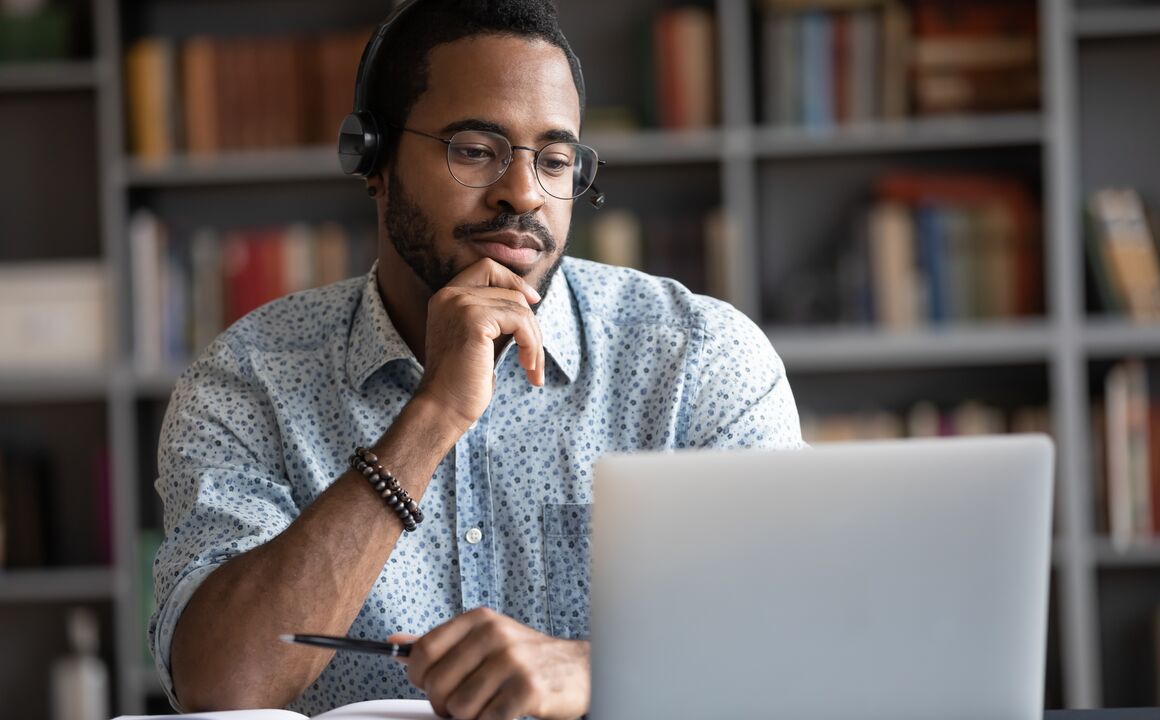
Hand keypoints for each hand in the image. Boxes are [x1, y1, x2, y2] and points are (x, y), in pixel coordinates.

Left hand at [391, 607, 589, 719]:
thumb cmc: (526, 657)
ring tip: (488, 706)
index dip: (419, 677)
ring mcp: (512, 661)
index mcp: (478, 620)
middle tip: (464, 703)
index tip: (431, 684)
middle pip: (437, 684)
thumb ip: (441, 644)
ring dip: (470, 717)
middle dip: (444, 704)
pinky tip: (504, 712)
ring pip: (459, 707)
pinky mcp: (528, 689)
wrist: (580, 670)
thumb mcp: (483, 641)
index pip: (423, 651)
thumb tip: (396, 643)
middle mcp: (494, 635)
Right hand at [416, 259, 544, 432]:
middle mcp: (450, 295)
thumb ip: (495, 315)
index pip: (487, 268)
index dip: (513, 281)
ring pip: (519, 307)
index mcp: (446, 298)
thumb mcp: (480, 339)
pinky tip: (527, 367)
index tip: (533, 302)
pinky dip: (531, 344)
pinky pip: (520, 321)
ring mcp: (460, 304)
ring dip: (534, 340)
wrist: (443, 408)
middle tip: (534, 351)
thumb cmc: (463, 381)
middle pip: (509, 288)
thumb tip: (530, 299)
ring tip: (532, 367)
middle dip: (529, 320)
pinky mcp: (474, 319)